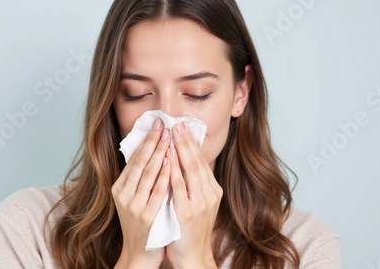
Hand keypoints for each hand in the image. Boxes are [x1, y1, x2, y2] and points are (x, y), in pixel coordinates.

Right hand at [112, 119, 171, 268]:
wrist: (139, 254)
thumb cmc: (141, 224)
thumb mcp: (134, 199)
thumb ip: (140, 180)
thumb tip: (150, 153)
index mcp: (119, 188)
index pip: (134, 159)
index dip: (146, 140)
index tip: (157, 124)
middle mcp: (123, 194)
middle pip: (140, 162)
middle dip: (153, 141)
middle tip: (163, 123)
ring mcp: (133, 205)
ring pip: (148, 173)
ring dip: (159, 152)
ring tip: (168, 136)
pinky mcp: (145, 215)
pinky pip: (157, 190)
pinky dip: (164, 174)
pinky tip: (171, 161)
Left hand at [166, 122, 222, 268]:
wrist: (193, 256)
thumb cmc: (191, 230)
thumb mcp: (198, 204)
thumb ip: (194, 185)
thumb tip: (184, 162)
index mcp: (212, 191)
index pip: (201, 162)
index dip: (192, 144)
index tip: (184, 127)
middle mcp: (209, 195)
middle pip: (197, 162)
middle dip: (186, 141)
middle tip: (177, 123)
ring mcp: (200, 203)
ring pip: (190, 170)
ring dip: (180, 150)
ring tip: (172, 133)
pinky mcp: (187, 212)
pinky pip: (179, 187)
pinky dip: (173, 170)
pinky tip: (167, 158)